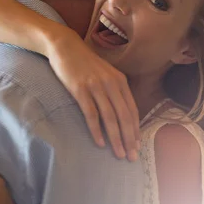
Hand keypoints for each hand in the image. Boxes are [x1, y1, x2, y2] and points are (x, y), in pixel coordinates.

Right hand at [47, 30, 139, 160]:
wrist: (65, 46)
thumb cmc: (85, 63)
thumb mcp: (105, 74)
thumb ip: (114, 91)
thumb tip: (121, 114)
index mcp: (120, 81)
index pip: (132, 110)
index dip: (136, 130)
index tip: (137, 146)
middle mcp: (111, 84)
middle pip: (124, 116)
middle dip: (129, 139)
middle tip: (131, 157)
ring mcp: (96, 86)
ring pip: (110, 117)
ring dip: (116, 138)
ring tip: (119, 154)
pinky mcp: (80, 89)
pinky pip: (91, 113)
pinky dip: (97, 130)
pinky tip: (99, 143)